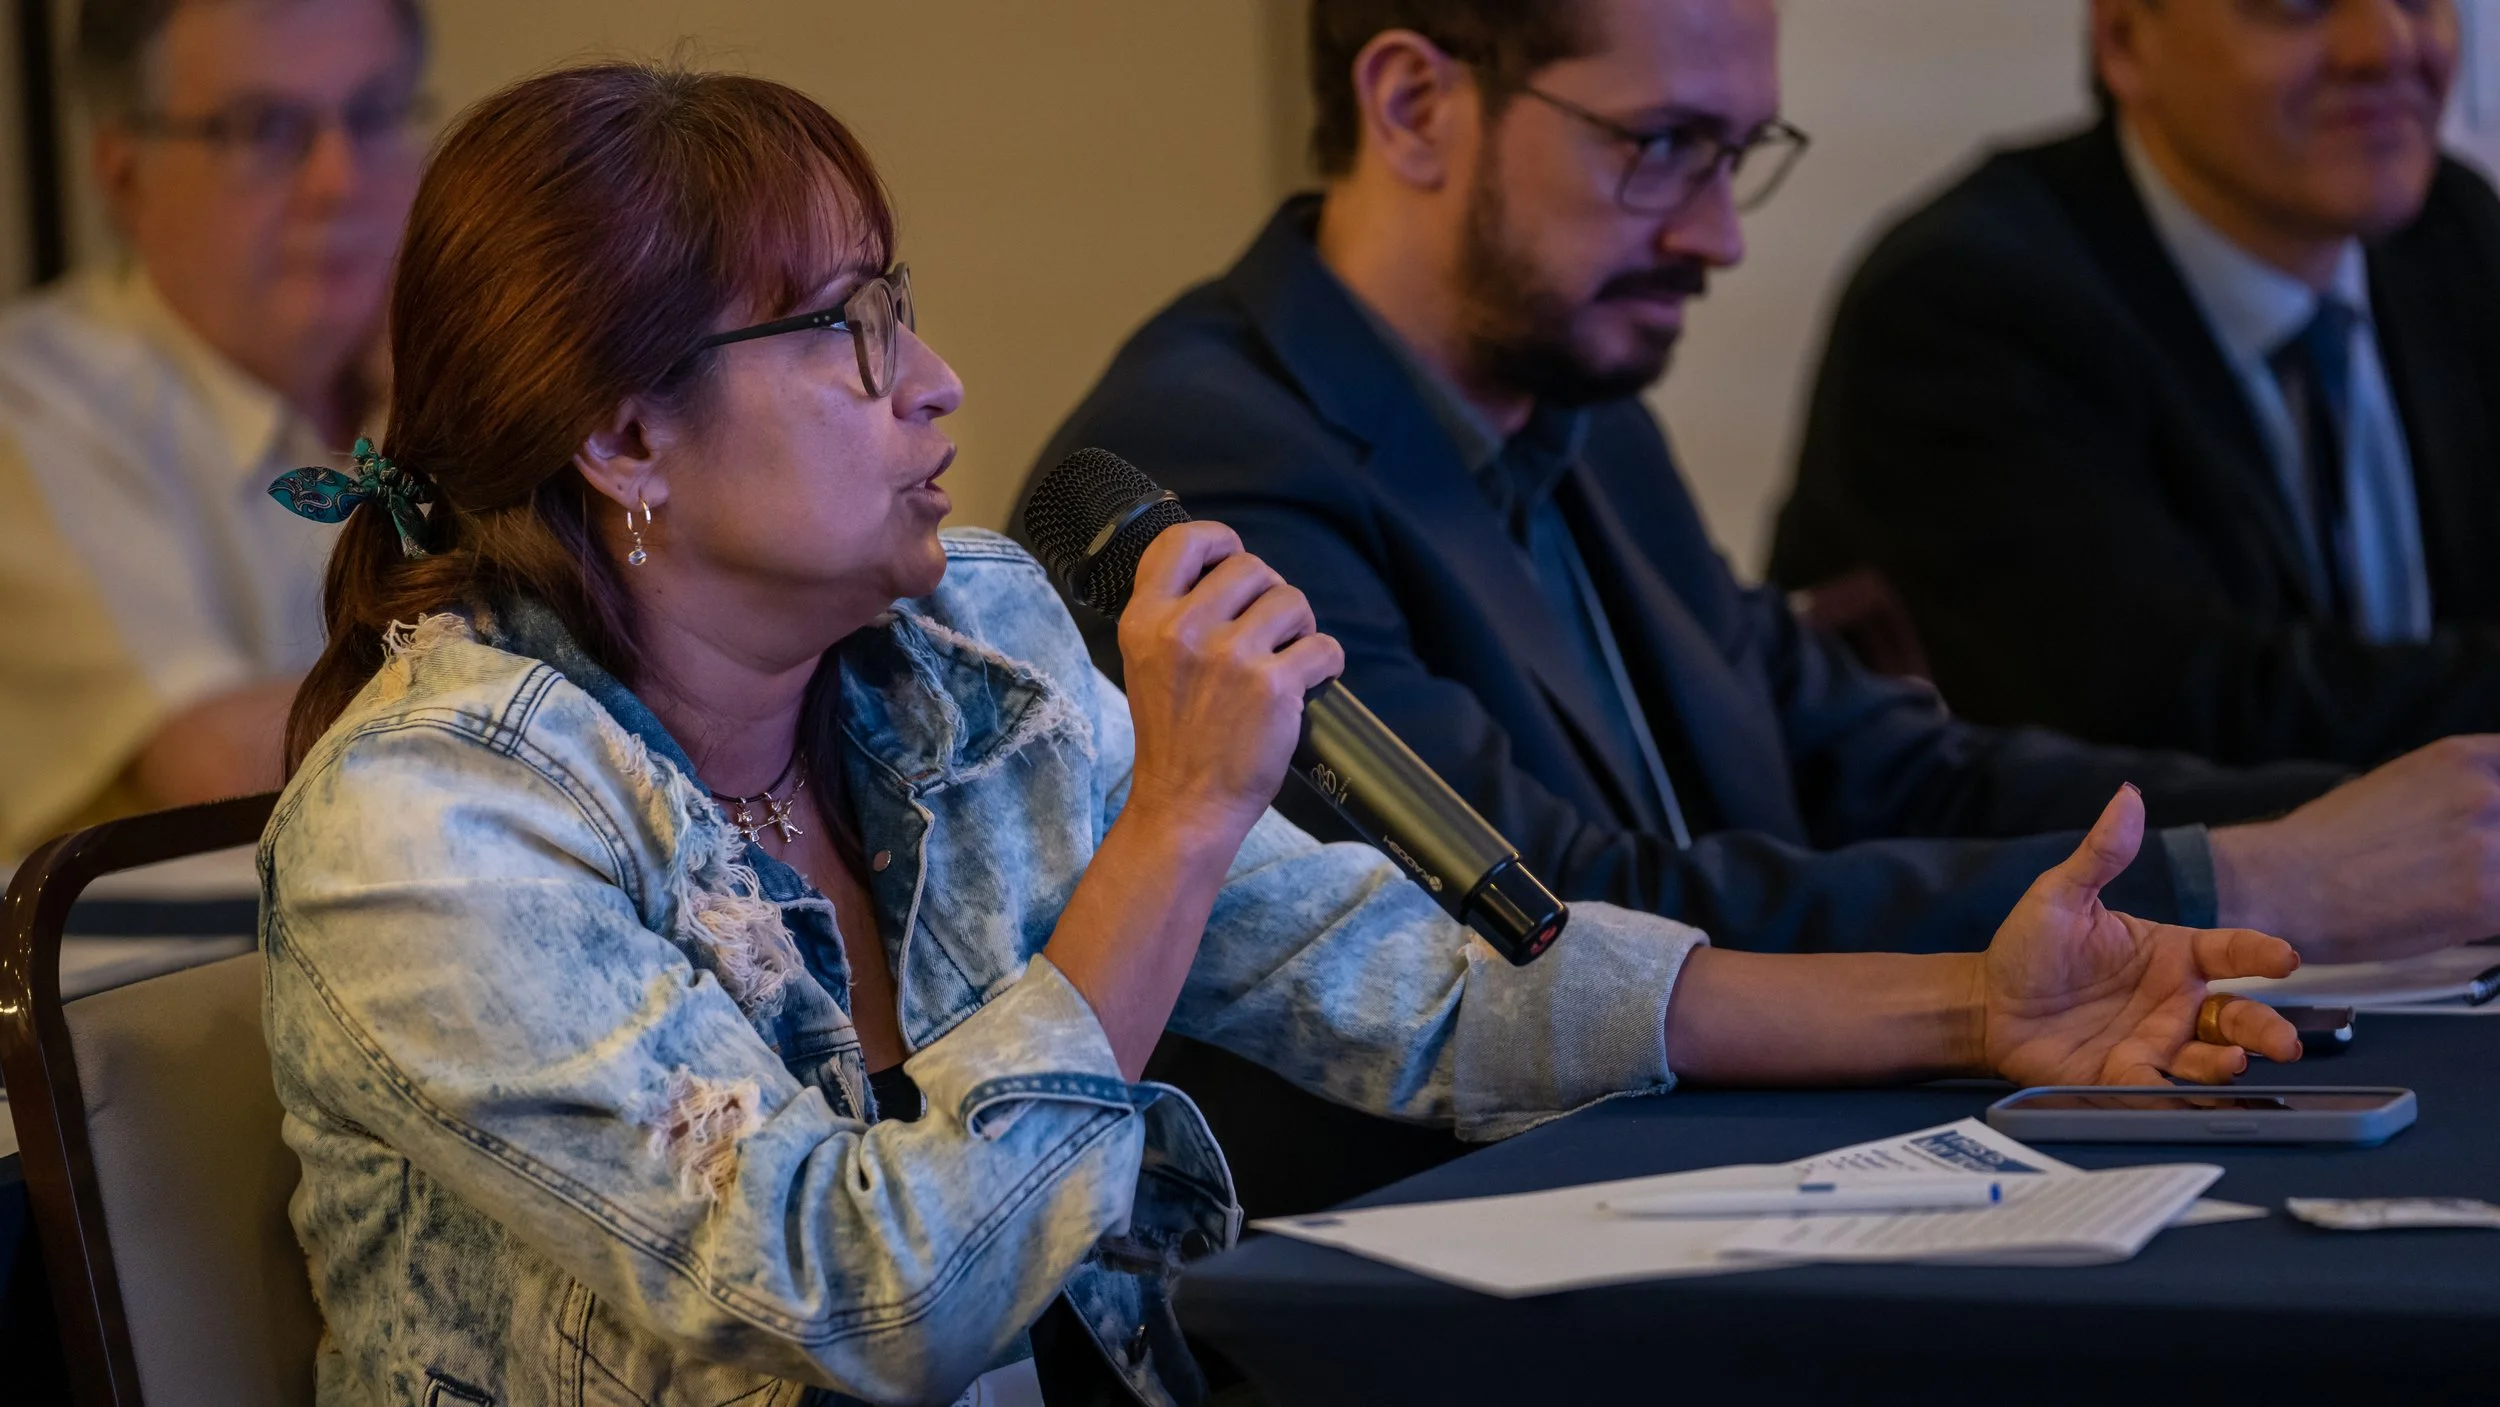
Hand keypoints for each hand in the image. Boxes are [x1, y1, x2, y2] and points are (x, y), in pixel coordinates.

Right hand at [1115, 521, 1344, 842]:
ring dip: (1300, 626)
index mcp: (1145, 621)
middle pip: (1251, 567)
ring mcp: (1229, 657)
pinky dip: (1326, 662)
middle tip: (1267, 631)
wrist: (1185, 806)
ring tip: (1286, 657)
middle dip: (1269, 594)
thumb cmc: (1173, 737)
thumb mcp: (1147, 662)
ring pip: (1292, 600)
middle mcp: (1183, 631)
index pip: (1182, 541)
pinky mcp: (1273, 686)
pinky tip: (1309, 681)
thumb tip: (1226, 570)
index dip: (1218, 540)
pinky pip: (1323, 646)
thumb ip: (1173, 613)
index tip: (1232, 560)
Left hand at [1983, 786, 2302, 1086]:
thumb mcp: (2061, 895)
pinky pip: (2156, 1088)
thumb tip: (2128, 796)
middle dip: (2267, 1030)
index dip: (2261, 953)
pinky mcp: (2124, 1077)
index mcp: (2172, 955)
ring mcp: (2154, 1042)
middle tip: (2285, 1042)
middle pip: (2238, 1016)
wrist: (1986, 1004)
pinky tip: (2174, 1090)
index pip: (2232, 951)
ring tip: (2232, 1062)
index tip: (2285, 958)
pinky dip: (2170, 1093)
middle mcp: (2175, 1001)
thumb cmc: (2029, 948)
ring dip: (2226, 1063)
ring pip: (2209, 1057)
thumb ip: (2102, 854)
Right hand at [2210, 736, 2499, 964]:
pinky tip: (2469, 925)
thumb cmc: (2326, 846)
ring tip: (2468, 898)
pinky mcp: (2488, 896)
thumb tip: (2488, 826)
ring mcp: (2490, 841)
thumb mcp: (2404, 788)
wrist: (2281, 883)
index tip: (2498, 832)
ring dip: (2496, 884)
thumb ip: (2462, 796)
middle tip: (2478, 871)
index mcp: (2465, 758)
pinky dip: (2494, 922)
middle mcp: (2486, 790)